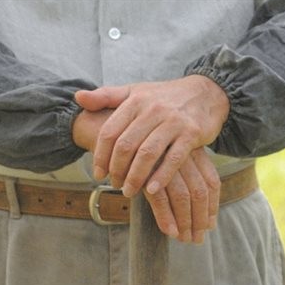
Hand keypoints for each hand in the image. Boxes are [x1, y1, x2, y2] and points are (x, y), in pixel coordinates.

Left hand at [75, 75, 229, 197]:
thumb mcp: (133, 92)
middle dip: (116, 170)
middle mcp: (153, 110)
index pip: (110, 133)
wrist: (206, 92)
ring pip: (147, 154)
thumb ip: (105, 96)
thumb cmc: (162, 97)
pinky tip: (152, 190)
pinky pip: (174, 158)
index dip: (100, 156)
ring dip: (135, 177)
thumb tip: (78, 97)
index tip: (98, 174)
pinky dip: (161, 176)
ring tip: (129, 191)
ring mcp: (173, 121)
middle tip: (114, 184)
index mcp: (134, 101)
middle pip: (126, 146)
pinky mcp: (192, 133)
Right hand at [145, 147, 220, 242]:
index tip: (209, 226)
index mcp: (191, 151)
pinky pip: (160, 198)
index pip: (211, 181)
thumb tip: (189, 200)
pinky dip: (166, 217)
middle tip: (196, 240)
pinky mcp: (145, 172)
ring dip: (185, 222)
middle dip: (200, 220)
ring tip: (184, 240)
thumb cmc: (137, 146)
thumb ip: (178, 170)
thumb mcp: (164, 155)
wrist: (110, 128)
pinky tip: (170, 232)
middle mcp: (182, 155)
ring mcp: (165, 163)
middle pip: (200, 192)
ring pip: (183, 197)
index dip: (212, 206)